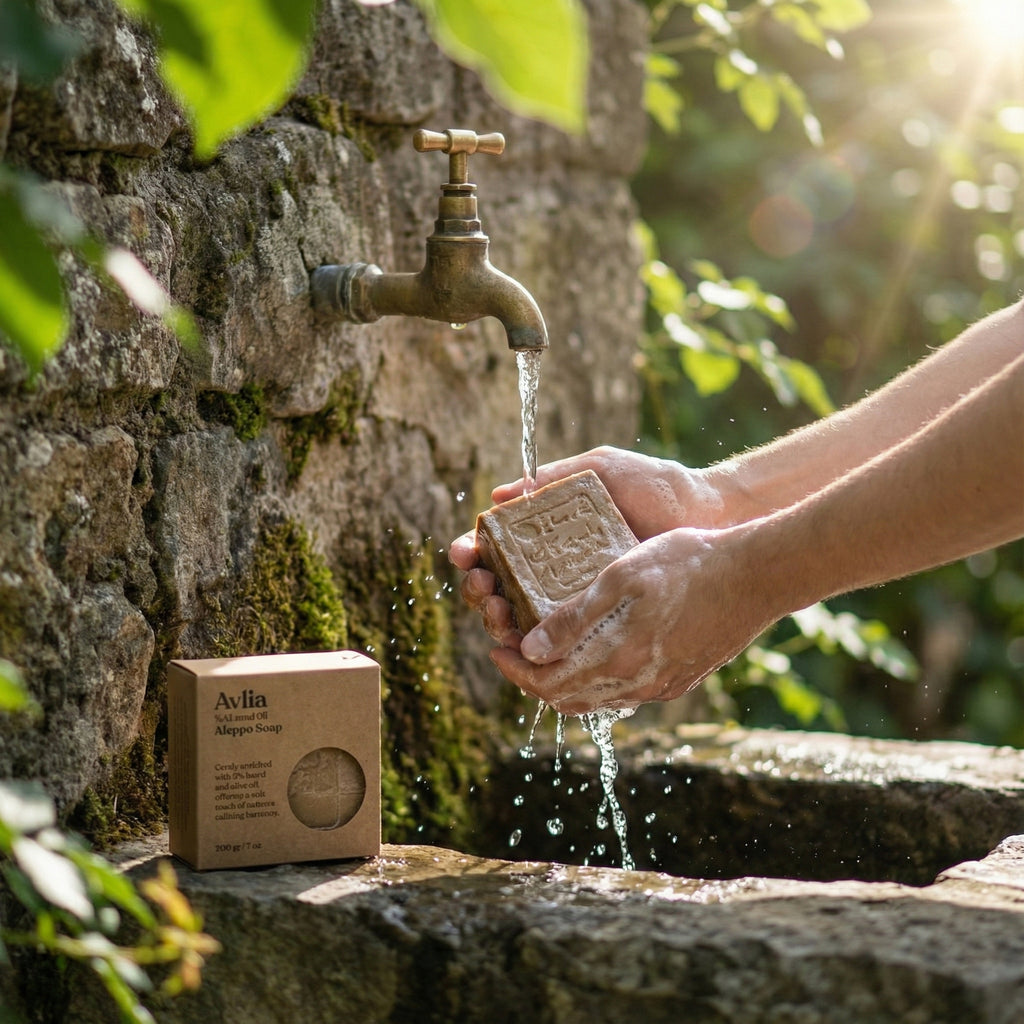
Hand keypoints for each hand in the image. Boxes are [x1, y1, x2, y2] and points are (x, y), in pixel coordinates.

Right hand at [448, 445, 741, 657]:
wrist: (705, 513)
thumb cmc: (654, 485)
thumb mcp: (601, 470)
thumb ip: (556, 477)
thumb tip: (503, 495)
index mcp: (546, 531)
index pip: (496, 546)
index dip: (473, 552)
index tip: (466, 553)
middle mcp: (554, 567)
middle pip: (498, 588)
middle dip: (481, 592)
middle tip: (486, 591)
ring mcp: (576, 596)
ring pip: (522, 621)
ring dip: (501, 623)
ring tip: (503, 618)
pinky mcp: (601, 620)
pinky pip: (563, 641)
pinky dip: (540, 648)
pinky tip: (531, 647)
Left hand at [487, 524, 777, 714]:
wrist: (756, 577)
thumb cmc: (688, 564)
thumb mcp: (622, 578)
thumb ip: (574, 619)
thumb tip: (531, 650)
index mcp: (616, 659)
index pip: (547, 684)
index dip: (515, 670)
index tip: (498, 648)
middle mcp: (636, 684)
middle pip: (568, 699)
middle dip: (534, 678)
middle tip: (516, 650)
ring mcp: (661, 687)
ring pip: (597, 700)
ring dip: (565, 682)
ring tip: (549, 652)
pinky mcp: (680, 681)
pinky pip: (625, 693)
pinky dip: (598, 681)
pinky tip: (595, 654)